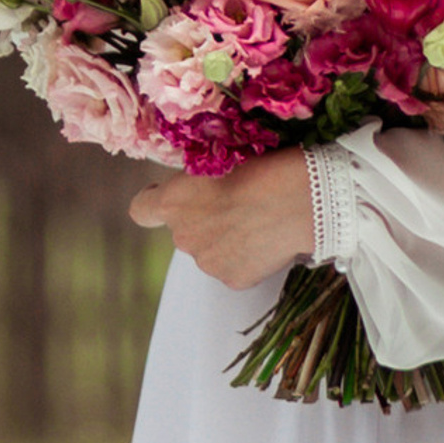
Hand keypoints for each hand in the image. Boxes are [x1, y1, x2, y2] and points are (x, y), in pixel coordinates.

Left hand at [127, 149, 316, 291]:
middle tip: (236, 205)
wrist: (301, 201)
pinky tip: (267, 240)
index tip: (173, 197)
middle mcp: (182, 237)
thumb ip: (197, 184)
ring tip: (258, 221)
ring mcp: (207, 262)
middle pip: (185, 231)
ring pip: (211, 251)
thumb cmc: (263, 169)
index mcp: (171, 203)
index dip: (154, 202)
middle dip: (204, 221)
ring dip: (226, 240)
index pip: (142, 209)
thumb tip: (201, 189)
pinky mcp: (233, 279)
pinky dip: (248, 257)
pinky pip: (235, 267)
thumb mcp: (218, 163)